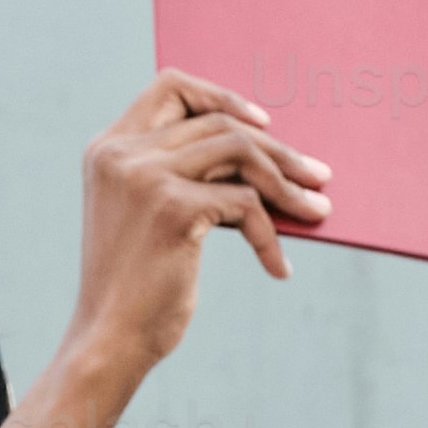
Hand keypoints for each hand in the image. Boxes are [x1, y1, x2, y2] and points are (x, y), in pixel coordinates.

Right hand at [70, 71, 334, 372]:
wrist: (109, 340)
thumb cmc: (136, 290)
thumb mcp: (151, 220)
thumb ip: (183, 180)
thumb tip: (262, 166)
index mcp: (110, 148)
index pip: (170, 87)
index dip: (221, 96)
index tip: (263, 123)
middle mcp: (123, 153)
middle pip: (220, 123)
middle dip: (278, 150)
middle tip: (318, 175)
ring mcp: (146, 175)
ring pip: (240, 151)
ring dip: (287, 183)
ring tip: (318, 210)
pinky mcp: (173, 207)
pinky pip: (246, 204)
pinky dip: (270, 237)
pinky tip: (278, 268)